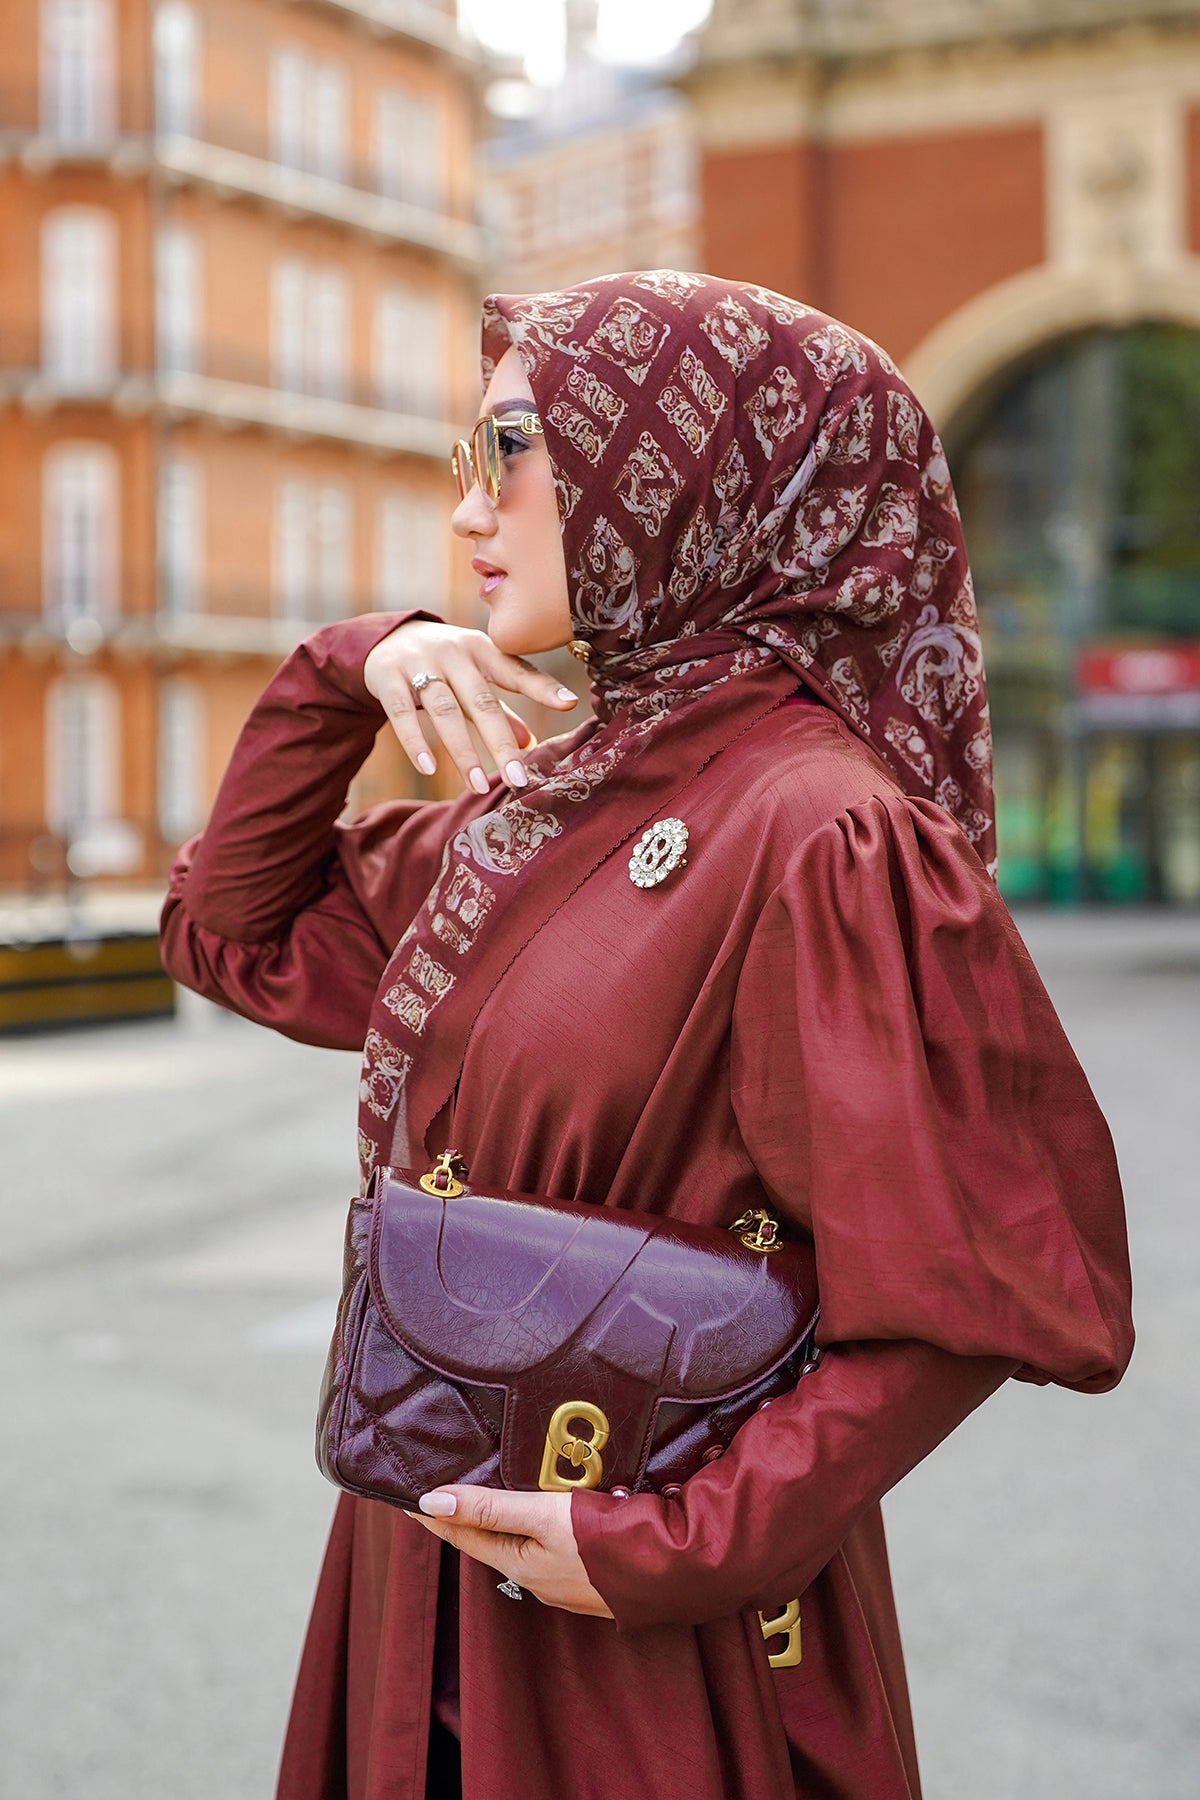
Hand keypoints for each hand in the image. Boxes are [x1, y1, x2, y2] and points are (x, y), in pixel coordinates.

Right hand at [364, 620, 577, 794]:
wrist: (387, 637)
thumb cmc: (444, 663)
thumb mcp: (474, 676)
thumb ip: (499, 708)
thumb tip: (529, 743)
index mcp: (483, 650)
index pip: (516, 670)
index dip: (542, 687)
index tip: (569, 704)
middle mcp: (455, 653)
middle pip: (481, 701)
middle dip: (501, 743)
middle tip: (518, 779)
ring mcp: (419, 663)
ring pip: (445, 711)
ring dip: (463, 751)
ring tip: (478, 785)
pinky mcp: (388, 678)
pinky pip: (402, 713)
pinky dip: (416, 742)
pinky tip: (430, 768)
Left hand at [412, 1486, 613, 1617]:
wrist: (675, 1570)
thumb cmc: (607, 1541)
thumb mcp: (545, 1515)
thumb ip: (490, 1506)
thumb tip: (430, 1500)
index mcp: (520, 1566)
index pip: (463, 1535)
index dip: (433, 1513)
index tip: (405, 1496)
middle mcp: (538, 1579)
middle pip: (491, 1542)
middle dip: (467, 1517)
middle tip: (442, 1490)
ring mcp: (567, 1581)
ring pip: (523, 1545)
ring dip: (502, 1521)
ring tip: (487, 1495)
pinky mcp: (592, 1574)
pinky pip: (550, 1547)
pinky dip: (536, 1527)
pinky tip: (545, 1511)